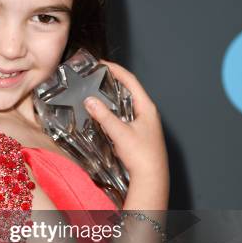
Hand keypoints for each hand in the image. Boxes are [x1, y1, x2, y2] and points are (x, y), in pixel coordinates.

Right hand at [83, 59, 168, 181]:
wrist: (151, 178)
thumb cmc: (142, 156)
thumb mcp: (120, 133)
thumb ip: (104, 116)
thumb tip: (90, 100)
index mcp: (147, 107)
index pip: (131, 81)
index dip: (116, 70)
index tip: (102, 64)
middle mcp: (148, 113)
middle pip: (130, 90)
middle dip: (114, 81)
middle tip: (98, 76)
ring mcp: (145, 123)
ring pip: (128, 103)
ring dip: (114, 96)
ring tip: (98, 91)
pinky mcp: (141, 133)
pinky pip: (126, 115)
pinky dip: (115, 110)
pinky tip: (106, 114)